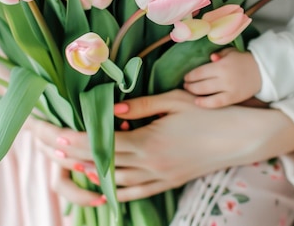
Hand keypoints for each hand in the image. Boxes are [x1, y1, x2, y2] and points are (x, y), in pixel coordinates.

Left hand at [32, 90, 293, 201]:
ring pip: (115, 182)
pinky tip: (103, 185)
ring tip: (71, 163)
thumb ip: (140, 105)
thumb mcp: (174, 101)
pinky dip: (115, 190)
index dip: (77, 139)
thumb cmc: (208, 113)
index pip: (102, 143)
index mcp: (148, 142)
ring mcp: (158, 177)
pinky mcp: (167, 183)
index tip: (56, 134)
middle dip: (75, 155)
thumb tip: (112, 107)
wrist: (240, 138)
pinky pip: (135, 192)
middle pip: (103, 163)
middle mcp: (149, 165)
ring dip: (91, 173)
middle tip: (54, 149)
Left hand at [183, 48, 261, 107]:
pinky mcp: (233, 98)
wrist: (261, 71)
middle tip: (185, 84)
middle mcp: (224, 78)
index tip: (185, 77)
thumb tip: (210, 58)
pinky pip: (217, 102)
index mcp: (222, 65)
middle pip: (201, 83)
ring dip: (194, 92)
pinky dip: (206, 103)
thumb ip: (219, 55)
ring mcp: (229, 89)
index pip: (200, 72)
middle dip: (190, 84)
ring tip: (189, 90)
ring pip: (207, 92)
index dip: (190, 75)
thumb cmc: (243, 60)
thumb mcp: (231, 53)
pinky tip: (197, 102)